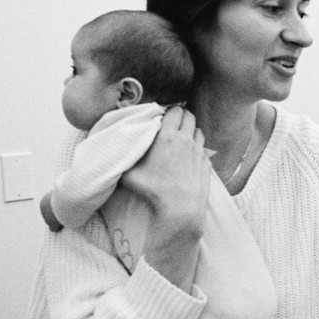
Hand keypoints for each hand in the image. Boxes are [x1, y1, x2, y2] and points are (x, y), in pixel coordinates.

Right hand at [119, 106, 208, 284]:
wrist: (181, 207)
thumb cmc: (153, 190)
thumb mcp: (130, 174)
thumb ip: (123, 160)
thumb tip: (112, 154)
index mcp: (168, 136)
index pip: (175, 110)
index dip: (170, 111)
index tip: (163, 117)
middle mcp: (186, 140)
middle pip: (189, 116)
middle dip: (182, 116)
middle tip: (172, 124)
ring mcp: (199, 151)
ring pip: (198, 131)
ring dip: (191, 131)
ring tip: (181, 139)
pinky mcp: (206, 163)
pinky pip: (204, 149)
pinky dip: (198, 148)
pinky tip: (189, 157)